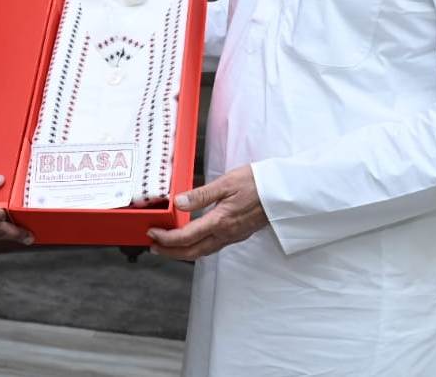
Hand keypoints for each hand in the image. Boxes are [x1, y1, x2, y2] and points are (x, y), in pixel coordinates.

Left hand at [146, 165, 267, 260]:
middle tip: (154, 246)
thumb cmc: (256, 183)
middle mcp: (226, 234)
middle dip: (170, 252)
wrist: (283, 191)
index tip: (152, 233)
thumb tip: (178, 203)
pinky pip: (213, 246)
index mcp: (220, 221)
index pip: (187, 237)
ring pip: (203, 251)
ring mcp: (233, 236)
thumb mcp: (225, 183)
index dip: (166, 238)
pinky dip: (197, 246)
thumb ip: (200, 195)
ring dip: (183, 251)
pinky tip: (192, 239)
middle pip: (192, 251)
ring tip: (168, 246)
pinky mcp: (238, 234)